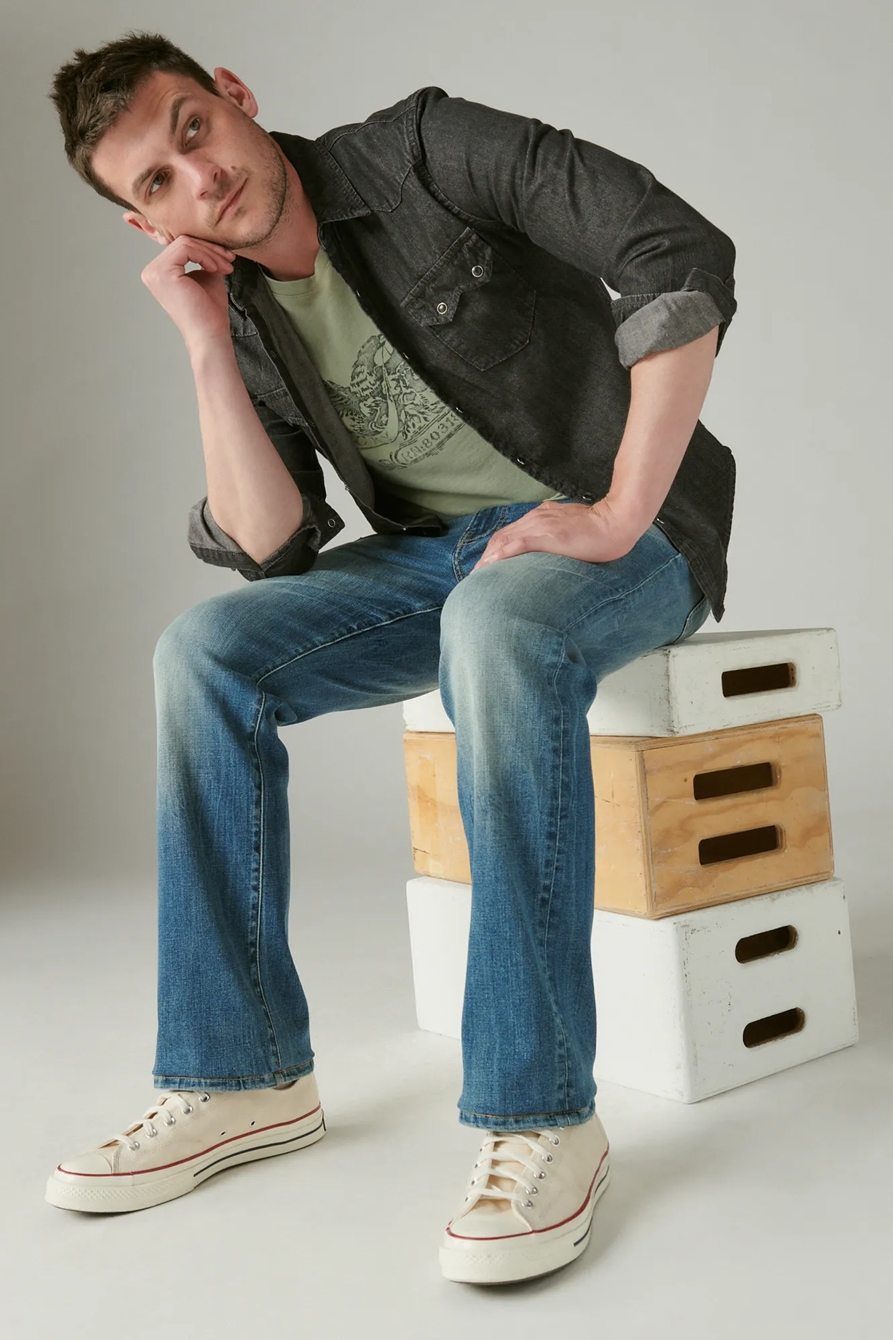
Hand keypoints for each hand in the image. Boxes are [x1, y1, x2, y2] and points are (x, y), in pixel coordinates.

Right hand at [139, 233, 235, 351]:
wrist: (210, 335)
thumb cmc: (209, 312)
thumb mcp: (206, 276)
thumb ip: (203, 257)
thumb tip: (210, 240)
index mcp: (159, 273)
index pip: (181, 246)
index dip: (206, 248)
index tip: (227, 258)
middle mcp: (151, 271)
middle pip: (183, 241)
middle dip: (210, 249)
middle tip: (230, 260)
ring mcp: (154, 272)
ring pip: (185, 242)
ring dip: (211, 253)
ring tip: (226, 267)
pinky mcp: (162, 272)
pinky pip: (186, 247)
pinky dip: (205, 256)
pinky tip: (215, 269)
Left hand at [469, 498, 640, 571]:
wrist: (618, 520)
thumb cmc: (602, 527)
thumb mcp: (574, 528)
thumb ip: (560, 535)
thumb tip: (555, 549)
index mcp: (543, 515)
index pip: (511, 532)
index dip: (495, 549)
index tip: (487, 565)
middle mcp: (537, 518)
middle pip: (502, 536)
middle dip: (486, 556)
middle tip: (477, 575)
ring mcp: (541, 525)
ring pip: (505, 540)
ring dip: (489, 558)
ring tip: (479, 575)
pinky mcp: (548, 536)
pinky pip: (518, 544)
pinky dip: (501, 555)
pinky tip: (491, 566)